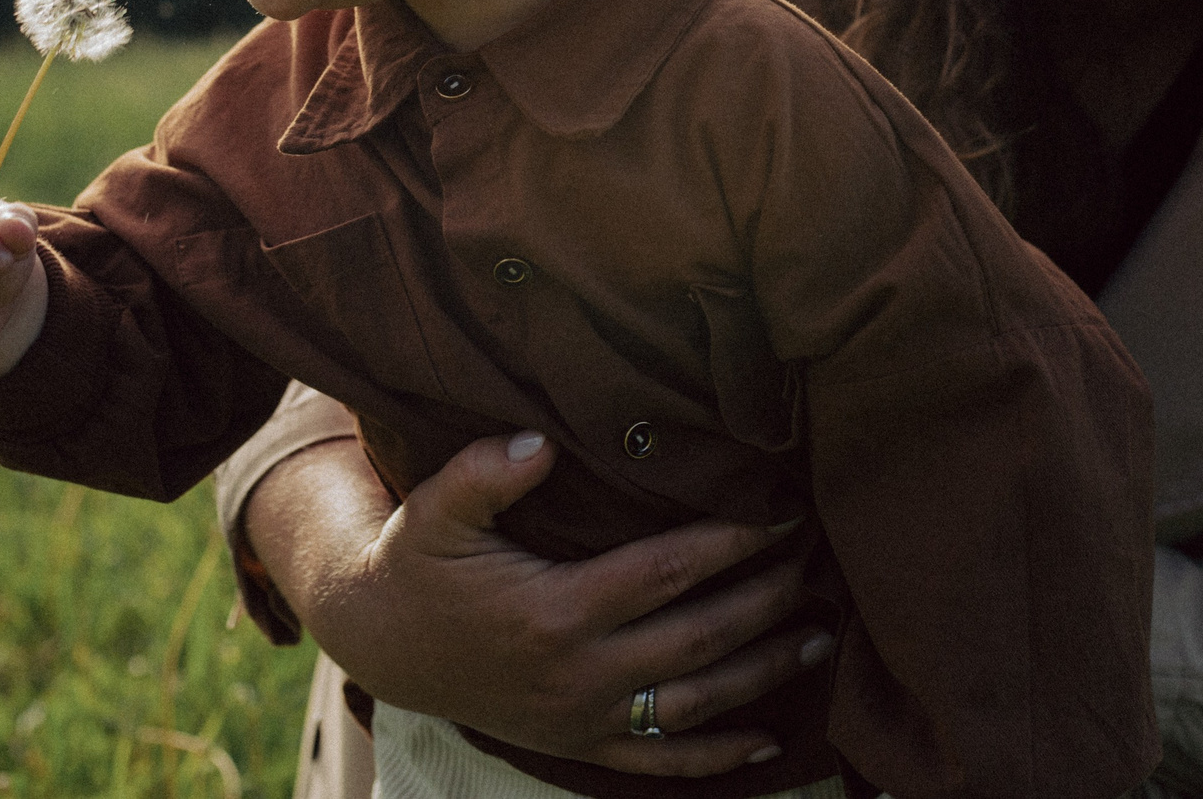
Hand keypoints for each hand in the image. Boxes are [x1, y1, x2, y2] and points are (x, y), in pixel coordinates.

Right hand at [256, 431, 833, 776]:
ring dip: (764, 671)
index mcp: (553, 611)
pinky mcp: (578, 743)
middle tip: (815, 563)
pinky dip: (718, 756)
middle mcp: (577, 673)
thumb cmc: (417, 562)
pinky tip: (770, 739)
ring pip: (695, 702)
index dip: (730, 543)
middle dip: (765, 601)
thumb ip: (482, 474)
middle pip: (698, 639)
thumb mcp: (434, 510)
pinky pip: (660, 760)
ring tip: (821, 635)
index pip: (665, 572)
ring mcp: (581, 717)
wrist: (381, 640)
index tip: (779, 514)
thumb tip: (539, 441)